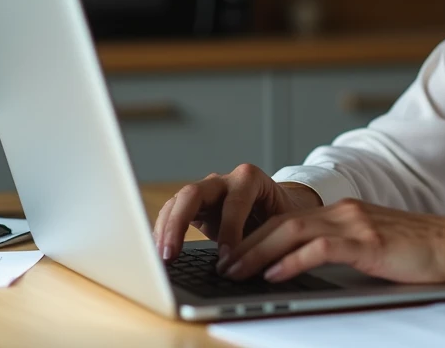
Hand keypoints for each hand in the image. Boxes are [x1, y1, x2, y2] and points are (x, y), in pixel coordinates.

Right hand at [152, 164, 321, 264]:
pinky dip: (163, 232)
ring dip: (166, 230)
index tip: (227, 258)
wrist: (274, 206)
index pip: (235, 201)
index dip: (230, 229)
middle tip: (172, 254)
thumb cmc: (281, 214)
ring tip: (162, 258)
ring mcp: (204, 191)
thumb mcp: (284, 223)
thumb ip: (272, 239)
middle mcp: (223, 180)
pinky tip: (160, 252)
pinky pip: (172, 213)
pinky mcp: (193, 206)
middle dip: (179, 224)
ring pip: (177, 203)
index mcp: (250, 179)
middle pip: (193, 193)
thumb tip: (258, 266)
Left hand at [223, 199, 444, 288]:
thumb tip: (304, 269)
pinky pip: (321, 249)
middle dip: (247, 244)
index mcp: (344, 213)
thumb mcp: (372, 248)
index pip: (289, 221)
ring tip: (237, 271)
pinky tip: (275, 274)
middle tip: (223, 265)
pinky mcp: (368, 242)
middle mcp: (345, 212)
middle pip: (283, 223)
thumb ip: (342, 251)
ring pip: (294, 232)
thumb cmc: (418, 255)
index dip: (256, 237)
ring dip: (259, 253)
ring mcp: (356, 224)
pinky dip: (293, 261)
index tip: (233, 255)